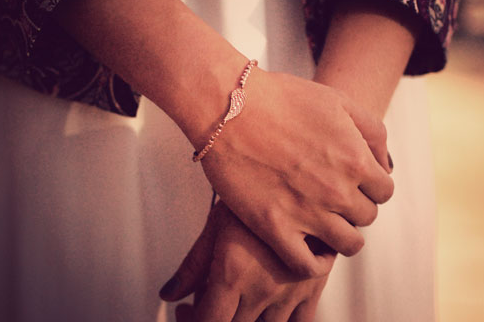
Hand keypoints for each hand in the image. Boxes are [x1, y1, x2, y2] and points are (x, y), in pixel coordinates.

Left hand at [160, 202, 330, 321]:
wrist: (299, 175)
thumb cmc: (253, 192)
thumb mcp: (217, 226)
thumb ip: (192, 266)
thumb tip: (169, 294)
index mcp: (232, 275)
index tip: (187, 312)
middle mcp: (262, 289)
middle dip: (215, 321)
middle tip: (207, 305)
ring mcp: (290, 292)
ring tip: (237, 306)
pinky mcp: (314, 288)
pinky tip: (269, 310)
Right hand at [198, 69, 392, 276]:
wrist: (229, 107)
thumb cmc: (280, 98)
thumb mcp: (338, 100)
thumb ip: (371, 131)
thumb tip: (383, 163)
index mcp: (355, 160)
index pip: (384, 191)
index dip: (369, 187)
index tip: (350, 184)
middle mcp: (338, 190)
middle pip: (366, 217)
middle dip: (353, 207)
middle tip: (329, 198)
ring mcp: (307, 213)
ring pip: (348, 245)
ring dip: (340, 236)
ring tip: (320, 224)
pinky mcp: (275, 228)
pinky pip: (308, 265)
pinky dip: (313, 263)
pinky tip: (305, 246)